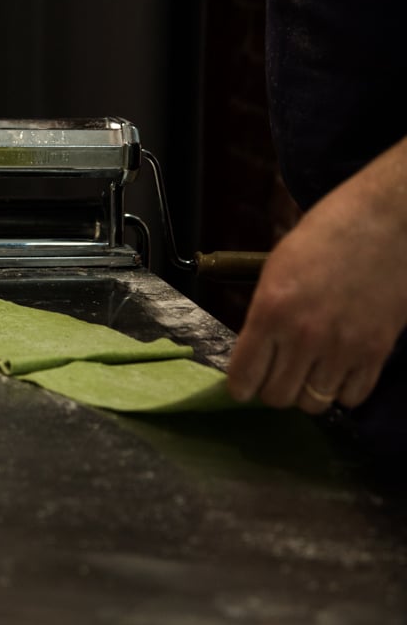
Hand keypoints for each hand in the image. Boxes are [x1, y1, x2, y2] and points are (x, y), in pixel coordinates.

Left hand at [226, 146, 406, 413]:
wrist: (384, 222)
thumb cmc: (326, 235)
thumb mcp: (278, 268)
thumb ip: (265, 313)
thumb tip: (257, 351)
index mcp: (271, 310)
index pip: (244, 376)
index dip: (240, 386)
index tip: (243, 385)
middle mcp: (303, 336)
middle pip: (278, 396)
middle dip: (272, 389)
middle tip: (279, 373)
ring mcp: (342, 347)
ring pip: (313, 402)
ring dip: (308, 391)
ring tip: (310, 371)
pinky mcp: (376, 352)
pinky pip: (352, 396)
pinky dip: (342, 390)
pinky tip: (339, 371)